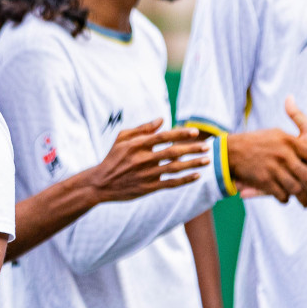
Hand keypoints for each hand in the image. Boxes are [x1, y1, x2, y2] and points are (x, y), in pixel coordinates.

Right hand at [88, 121, 208, 201]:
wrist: (100, 184)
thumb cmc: (113, 158)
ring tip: (206, 160)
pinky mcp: (148, 188)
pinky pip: (170, 183)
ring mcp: (146, 174)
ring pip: (174, 168)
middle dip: (192, 149)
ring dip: (192, 164)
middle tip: (206, 146)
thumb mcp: (122, 139)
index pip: (163, 137)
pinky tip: (196, 175)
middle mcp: (143, 159)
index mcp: (137, 145)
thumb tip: (162, 120)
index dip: (180, 134)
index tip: (195, 132)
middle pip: (173, 152)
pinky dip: (184, 180)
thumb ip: (142, 129)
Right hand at [227, 128, 306, 206]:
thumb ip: (293, 130)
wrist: (230, 151)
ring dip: (303, 199)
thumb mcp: (276, 132)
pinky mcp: (264, 180)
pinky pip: (280, 193)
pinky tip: (288, 200)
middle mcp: (284, 156)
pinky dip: (285, 198)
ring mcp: (274, 169)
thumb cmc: (255, 141)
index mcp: (289, 143)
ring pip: (295, 188)